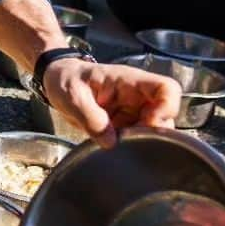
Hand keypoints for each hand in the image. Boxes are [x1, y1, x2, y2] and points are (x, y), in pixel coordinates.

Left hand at [43, 58, 180, 147]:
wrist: (56, 80)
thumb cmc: (66, 79)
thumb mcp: (72, 95)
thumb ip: (90, 117)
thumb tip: (111, 142)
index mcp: (129, 81)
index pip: (167, 89)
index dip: (167, 109)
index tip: (148, 124)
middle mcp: (137, 95)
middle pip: (166, 115)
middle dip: (152, 133)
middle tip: (127, 140)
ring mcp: (132, 110)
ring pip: (153, 131)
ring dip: (139, 142)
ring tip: (114, 142)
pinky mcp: (125, 123)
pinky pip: (137, 138)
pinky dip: (128, 146)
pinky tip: (110, 145)